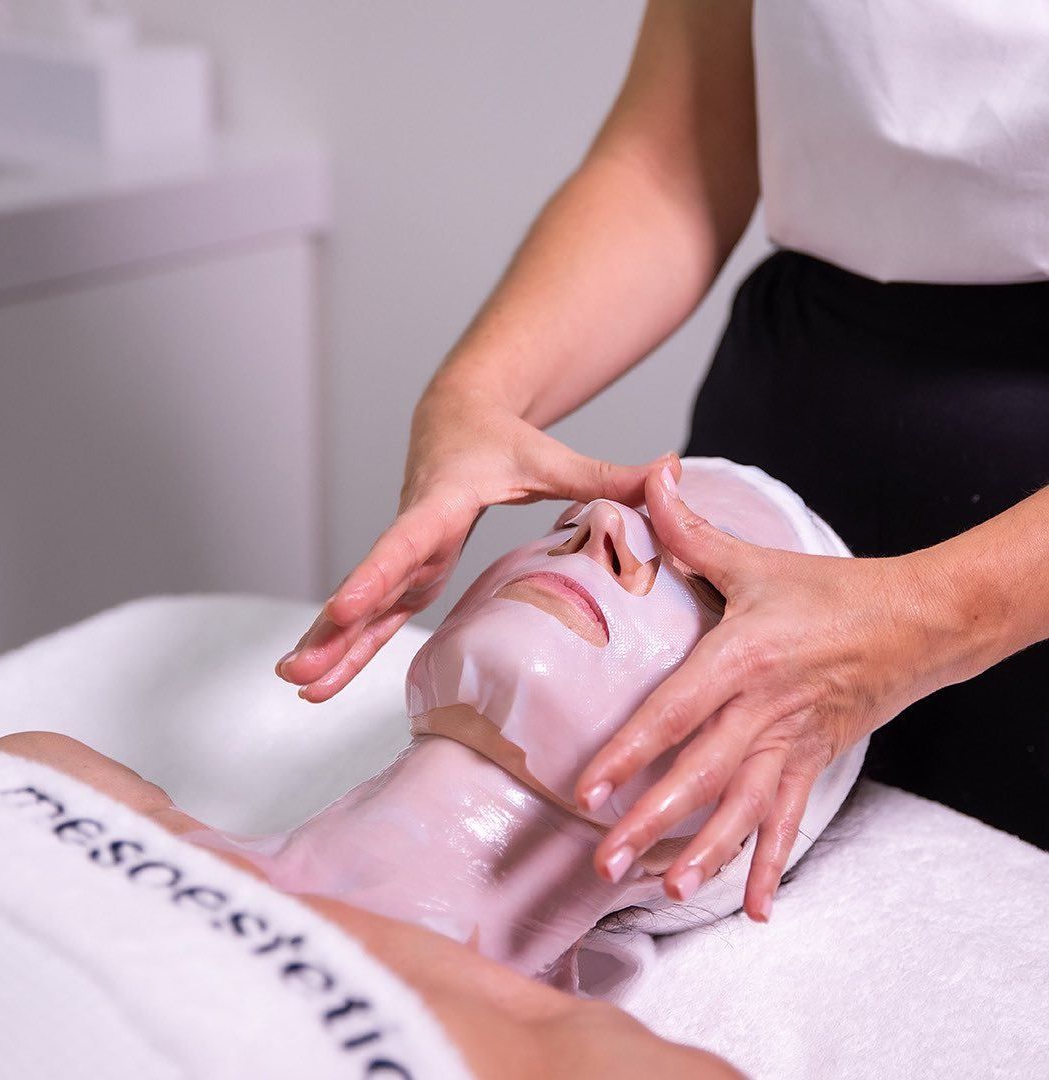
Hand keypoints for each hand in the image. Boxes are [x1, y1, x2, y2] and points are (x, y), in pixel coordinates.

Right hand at [277, 383, 679, 701]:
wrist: (454, 419)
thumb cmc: (504, 440)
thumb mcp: (554, 459)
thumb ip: (612, 475)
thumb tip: (673, 470)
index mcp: (444, 501)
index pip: (407, 540)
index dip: (376, 572)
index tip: (346, 606)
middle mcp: (414, 530)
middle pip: (370, 582)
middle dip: (335, 627)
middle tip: (297, 669)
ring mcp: (407, 555)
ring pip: (363, 606)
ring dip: (329, 645)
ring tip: (295, 685)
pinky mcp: (409, 572)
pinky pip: (376, 616)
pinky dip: (347, 645)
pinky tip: (321, 680)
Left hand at [577, 465, 951, 921]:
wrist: (915, 621)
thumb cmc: (830, 592)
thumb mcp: (757, 559)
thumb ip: (693, 528)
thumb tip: (650, 476)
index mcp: (742, 659)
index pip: (674, 712)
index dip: (629, 752)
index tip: (589, 789)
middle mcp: (765, 711)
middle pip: (702, 776)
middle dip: (652, 823)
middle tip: (606, 863)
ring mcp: (793, 745)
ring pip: (742, 810)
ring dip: (704, 855)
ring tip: (664, 891)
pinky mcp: (814, 762)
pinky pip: (788, 821)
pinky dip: (770, 864)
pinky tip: (753, 906)